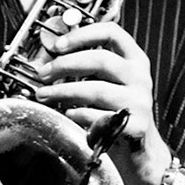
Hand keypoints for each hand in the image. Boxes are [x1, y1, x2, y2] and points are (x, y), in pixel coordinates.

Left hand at [35, 19, 170, 184]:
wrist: (140, 151)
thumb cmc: (117, 113)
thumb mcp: (109, 83)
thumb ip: (88, 68)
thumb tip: (50, 58)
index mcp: (134, 60)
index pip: (112, 33)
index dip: (82, 35)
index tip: (59, 44)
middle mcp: (140, 77)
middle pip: (101, 59)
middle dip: (65, 65)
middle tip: (44, 73)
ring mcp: (140, 102)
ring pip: (96, 89)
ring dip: (64, 91)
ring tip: (45, 95)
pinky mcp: (136, 125)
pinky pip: (100, 117)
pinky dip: (79, 115)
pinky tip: (69, 114)